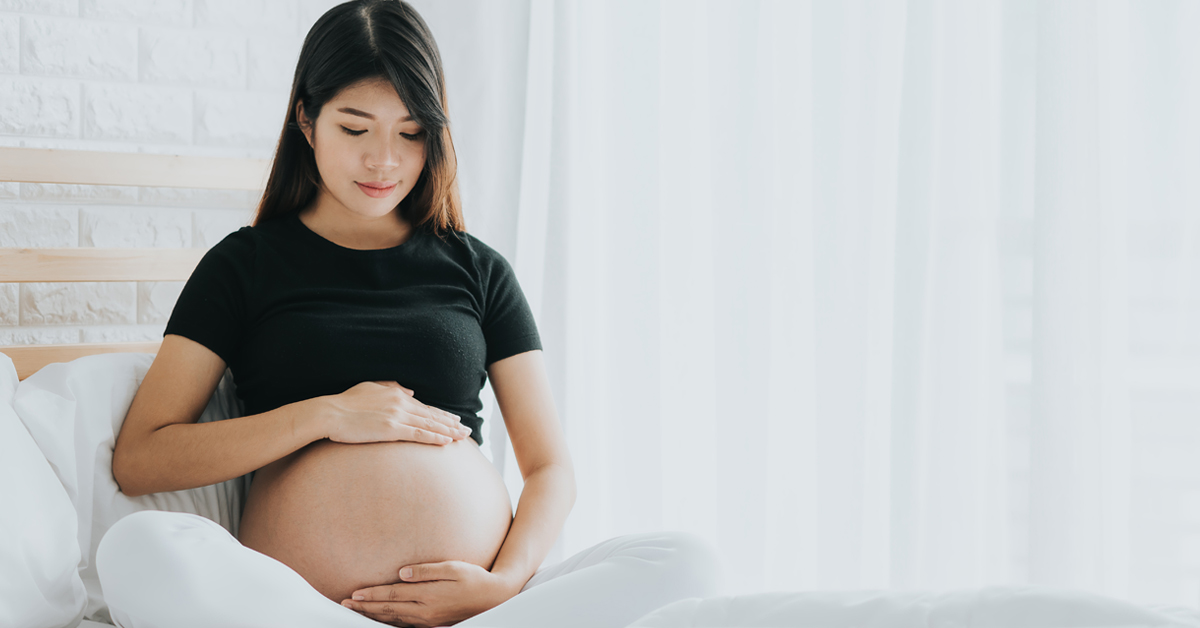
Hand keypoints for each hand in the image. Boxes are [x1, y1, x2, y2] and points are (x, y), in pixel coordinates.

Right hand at [319, 381, 472, 445]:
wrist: (330, 413)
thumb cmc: (346, 403)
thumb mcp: (370, 388)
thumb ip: (391, 388)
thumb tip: (410, 392)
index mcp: (397, 394)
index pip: (425, 407)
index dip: (442, 415)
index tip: (455, 420)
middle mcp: (401, 403)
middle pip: (432, 416)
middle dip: (451, 424)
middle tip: (467, 430)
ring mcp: (397, 416)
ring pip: (429, 425)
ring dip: (448, 432)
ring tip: (462, 437)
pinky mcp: (391, 429)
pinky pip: (418, 434)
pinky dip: (434, 437)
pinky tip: (446, 442)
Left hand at [340, 561, 520, 627]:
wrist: (493, 598)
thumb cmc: (473, 578)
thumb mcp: (452, 568)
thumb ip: (426, 570)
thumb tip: (402, 573)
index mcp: (427, 596)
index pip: (392, 595)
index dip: (371, 595)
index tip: (353, 594)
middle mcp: (424, 611)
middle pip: (388, 610)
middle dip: (365, 607)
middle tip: (345, 604)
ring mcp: (427, 620)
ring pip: (394, 619)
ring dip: (374, 615)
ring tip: (357, 611)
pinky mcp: (431, 623)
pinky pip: (404, 624)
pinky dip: (389, 621)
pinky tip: (382, 617)